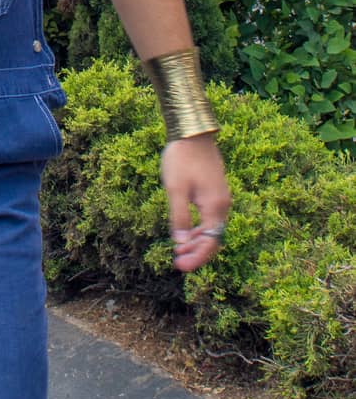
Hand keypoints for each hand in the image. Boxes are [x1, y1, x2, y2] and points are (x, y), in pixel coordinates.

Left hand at [160, 136, 230, 271]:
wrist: (193, 131)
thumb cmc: (182, 158)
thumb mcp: (175, 189)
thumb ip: (179, 217)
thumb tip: (180, 244)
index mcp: (215, 206)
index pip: (210, 242)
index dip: (196, 257)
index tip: (180, 267)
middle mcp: (223, 205)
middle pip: (213, 238)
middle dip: (196, 252)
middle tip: (177, 262)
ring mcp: (220, 198)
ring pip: (212, 228)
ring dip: (197, 241)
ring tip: (179, 250)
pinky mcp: (215, 191)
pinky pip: (210, 218)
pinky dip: (199, 228)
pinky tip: (186, 231)